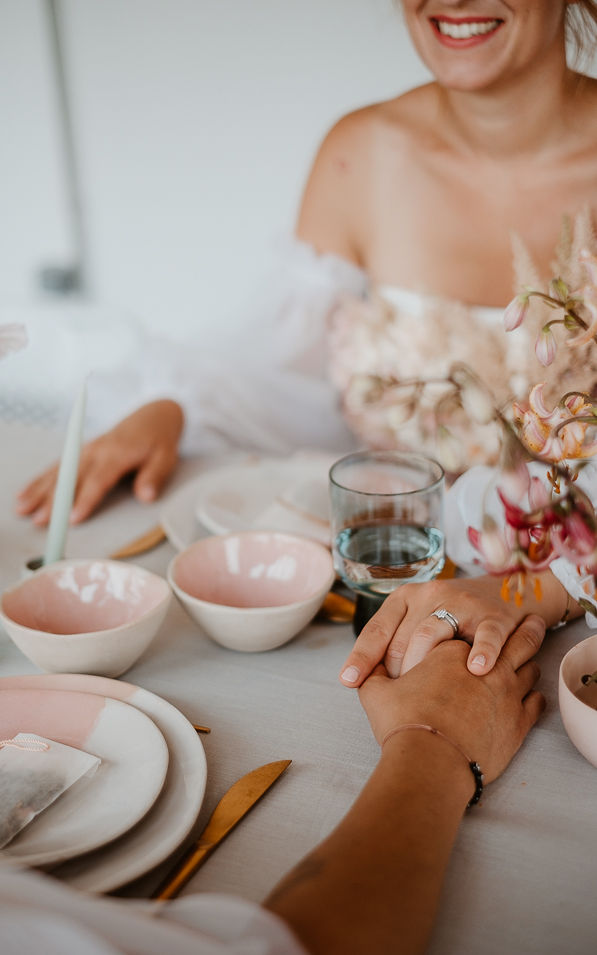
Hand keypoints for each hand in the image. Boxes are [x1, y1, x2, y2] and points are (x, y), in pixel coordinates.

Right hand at [16, 400, 183, 524]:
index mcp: (116, 453)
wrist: (153, 415)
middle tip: (39, 520)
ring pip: (58, 472)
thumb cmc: (159, 439)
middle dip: (53, 501)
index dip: (84, 500)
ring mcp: (85, 450)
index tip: (73, 518)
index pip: (97, 480)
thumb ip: (154, 477)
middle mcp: (96, 450)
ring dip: (39, 491)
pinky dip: (39, 480)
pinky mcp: (80, 451)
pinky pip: (57, 466)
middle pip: (70, 478)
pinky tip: (25, 494)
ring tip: (22, 509)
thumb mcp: (166, 457)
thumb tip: (146, 496)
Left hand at [340, 571, 568, 684]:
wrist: (510, 593)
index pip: (377, 628)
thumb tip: (366, 683)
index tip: (348, 681)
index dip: (361, 656)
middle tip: (398, 702)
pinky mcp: (494, 615)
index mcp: (406, 598)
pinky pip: (485, 634)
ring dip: (424, 667)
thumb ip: (397, 644)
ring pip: (431, 634)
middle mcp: (429, 595)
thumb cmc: (456, 618)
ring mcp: (462, 603)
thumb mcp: (421, 620)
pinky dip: (481, 652)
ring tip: (424, 694)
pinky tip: (476, 669)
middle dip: (395, 674)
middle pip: (402, 638)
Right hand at [358, 614, 545, 783]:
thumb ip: (370, 675)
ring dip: (529, 659)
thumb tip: (361, 671)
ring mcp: (505, 691)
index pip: (455, 638)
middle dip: (518, 629)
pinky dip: (533, 696)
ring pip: (527, 665)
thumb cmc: (402, 724)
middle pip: (507, 637)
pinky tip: (530, 696)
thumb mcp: (374, 693)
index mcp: (448, 651)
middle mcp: (481, 663)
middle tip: (529, 620)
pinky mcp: (518, 720)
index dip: (454, 643)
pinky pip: (535, 700)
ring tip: (531, 655)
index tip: (455, 646)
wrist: (431, 763)